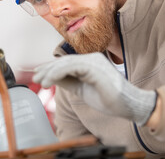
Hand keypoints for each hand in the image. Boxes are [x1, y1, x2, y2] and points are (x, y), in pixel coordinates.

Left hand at [33, 52, 156, 125]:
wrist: (129, 105)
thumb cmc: (108, 99)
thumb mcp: (82, 89)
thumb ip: (68, 82)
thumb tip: (51, 78)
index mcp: (90, 63)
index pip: (67, 63)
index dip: (51, 68)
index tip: (39, 73)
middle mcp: (92, 59)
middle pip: (64, 61)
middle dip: (48, 69)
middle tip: (35, 77)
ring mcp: (94, 61)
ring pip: (66, 63)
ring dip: (51, 72)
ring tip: (40, 82)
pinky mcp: (95, 67)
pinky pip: (72, 67)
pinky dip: (58, 73)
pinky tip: (49, 80)